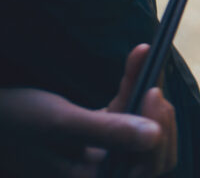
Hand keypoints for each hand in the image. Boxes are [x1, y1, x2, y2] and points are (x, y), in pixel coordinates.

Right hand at [0, 45, 176, 177]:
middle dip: (159, 113)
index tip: (152, 92)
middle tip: (152, 79)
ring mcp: (103, 152)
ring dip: (149, 92)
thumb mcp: (61, 123)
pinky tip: (138, 57)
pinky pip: (131, 111)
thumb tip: (154, 135)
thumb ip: (108, 130)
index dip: (161, 132)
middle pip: (155, 150)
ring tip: (144, 58)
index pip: (150, 166)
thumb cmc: (15, 121)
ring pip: (146, 127)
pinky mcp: (100, 132)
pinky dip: (135, 85)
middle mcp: (102, 171)